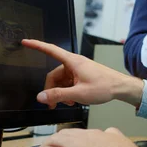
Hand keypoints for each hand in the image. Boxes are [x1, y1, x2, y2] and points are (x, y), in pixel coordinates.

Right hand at [21, 39, 143, 108]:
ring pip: (61, 80)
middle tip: (51, 104)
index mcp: (73, 62)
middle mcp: (75, 63)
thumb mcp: (78, 94)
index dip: (37, 46)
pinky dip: (68, 91)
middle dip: (51, 89)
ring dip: (61, 92)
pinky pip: (69, 82)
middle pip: (54, 75)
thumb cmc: (105, 87)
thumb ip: (58, 95)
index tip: (25, 42)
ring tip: (68, 102)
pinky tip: (73, 100)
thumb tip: (41, 97)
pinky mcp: (83, 75)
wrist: (121, 87)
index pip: (51, 50)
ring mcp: (79, 69)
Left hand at [25, 128, 146, 146]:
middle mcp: (88, 136)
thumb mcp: (125, 146)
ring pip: (52, 140)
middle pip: (65, 134)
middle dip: (55, 142)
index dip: (74, 141)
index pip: (83, 134)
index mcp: (104, 135)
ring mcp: (77, 145)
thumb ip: (117, 140)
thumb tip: (114, 138)